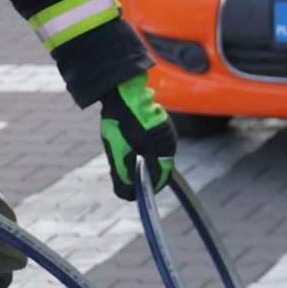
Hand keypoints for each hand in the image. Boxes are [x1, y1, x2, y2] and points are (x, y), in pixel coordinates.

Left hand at [98, 73, 175, 200]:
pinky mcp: (164, 124)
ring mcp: (168, 131)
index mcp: (161, 149)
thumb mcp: (117, 152)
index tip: (137, 193)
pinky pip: (159, 144)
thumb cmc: (119, 122)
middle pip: (161, 166)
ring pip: (159, 155)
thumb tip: (128, 195)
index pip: (161, 176)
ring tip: (129, 158)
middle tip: (129, 175)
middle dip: (146, 173)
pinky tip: (133, 144)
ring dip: (146, 161)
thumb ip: (123, 175)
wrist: (121, 92)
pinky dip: (147, 150)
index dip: (150, 187)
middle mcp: (170, 141)